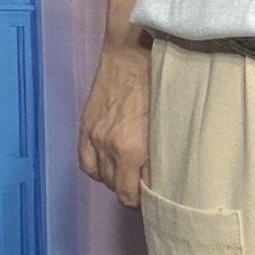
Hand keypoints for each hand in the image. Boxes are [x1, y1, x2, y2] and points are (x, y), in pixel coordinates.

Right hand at [78, 39, 150, 207]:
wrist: (133, 52)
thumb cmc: (160, 82)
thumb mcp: (168, 123)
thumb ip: (161, 154)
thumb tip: (162, 179)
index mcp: (134, 149)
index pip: (132, 195)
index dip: (143, 202)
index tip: (154, 200)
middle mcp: (111, 147)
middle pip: (117, 189)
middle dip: (131, 193)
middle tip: (145, 189)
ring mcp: (96, 137)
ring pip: (102, 178)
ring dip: (116, 181)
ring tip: (130, 176)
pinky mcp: (86, 126)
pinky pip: (86, 163)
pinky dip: (96, 170)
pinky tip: (108, 168)